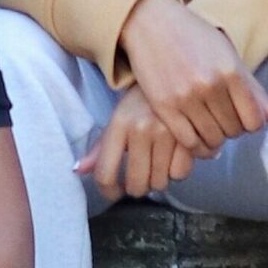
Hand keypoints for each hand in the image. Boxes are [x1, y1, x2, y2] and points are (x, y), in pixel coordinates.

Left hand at [76, 85, 192, 204]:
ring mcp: (166, 134)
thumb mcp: (117, 119)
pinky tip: (173, 157)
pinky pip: (180, 175)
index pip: (105, 174)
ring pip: (159, 183)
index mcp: (119, 124)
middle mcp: (141, 129)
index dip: (108, 191)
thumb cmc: (140, 103)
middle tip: (139, 176)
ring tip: (157, 163)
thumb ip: (100, 148)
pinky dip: (176, 172)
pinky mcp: (188, 137)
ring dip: (157, 179)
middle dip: (136, 187)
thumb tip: (78, 170)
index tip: (115, 192)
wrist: (171, 75)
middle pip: (136, 185)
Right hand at [118, 0, 267, 158]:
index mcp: (231, 70)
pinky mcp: (164, 106)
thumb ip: (253, 89)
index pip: (254, 120)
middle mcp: (210, 85)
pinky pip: (189, 142)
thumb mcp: (228, 54)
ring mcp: (186, 97)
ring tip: (209, 126)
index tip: (241, 117)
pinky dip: (196, 146)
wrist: (152, 22)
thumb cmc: (194, 37)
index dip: (251, 124)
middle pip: (233, 131)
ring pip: (213, 140)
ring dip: (214, 139)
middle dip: (231, 129)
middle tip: (221, 118)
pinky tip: (195, 136)